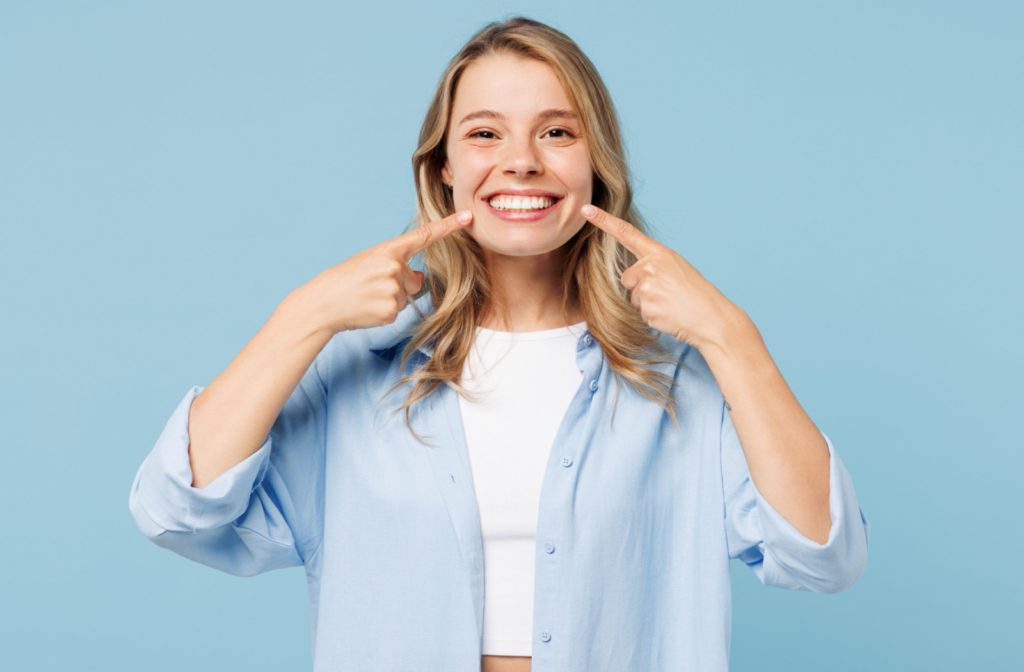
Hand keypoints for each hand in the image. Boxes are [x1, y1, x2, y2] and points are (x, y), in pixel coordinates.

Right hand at [301, 210, 473, 334]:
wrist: (323, 303)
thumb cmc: (345, 280)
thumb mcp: (370, 262)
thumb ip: (396, 264)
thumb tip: (419, 277)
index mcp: (388, 250)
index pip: (423, 236)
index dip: (448, 226)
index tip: (468, 217)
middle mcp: (394, 267)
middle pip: (415, 280)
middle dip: (399, 285)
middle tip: (370, 286)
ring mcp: (393, 289)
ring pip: (406, 297)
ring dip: (391, 299)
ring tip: (367, 297)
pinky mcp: (391, 310)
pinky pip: (398, 312)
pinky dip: (384, 312)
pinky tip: (367, 308)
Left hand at [580, 204, 747, 350]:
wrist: (712, 317)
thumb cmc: (696, 294)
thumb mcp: (677, 268)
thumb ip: (653, 265)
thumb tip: (634, 275)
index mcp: (659, 253)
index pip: (626, 233)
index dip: (604, 221)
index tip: (585, 210)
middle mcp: (650, 266)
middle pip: (627, 277)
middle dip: (640, 288)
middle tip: (667, 294)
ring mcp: (647, 287)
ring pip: (633, 296)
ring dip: (647, 303)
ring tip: (671, 304)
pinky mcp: (646, 307)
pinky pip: (639, 312)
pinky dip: (652, 316)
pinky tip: (669, 315)